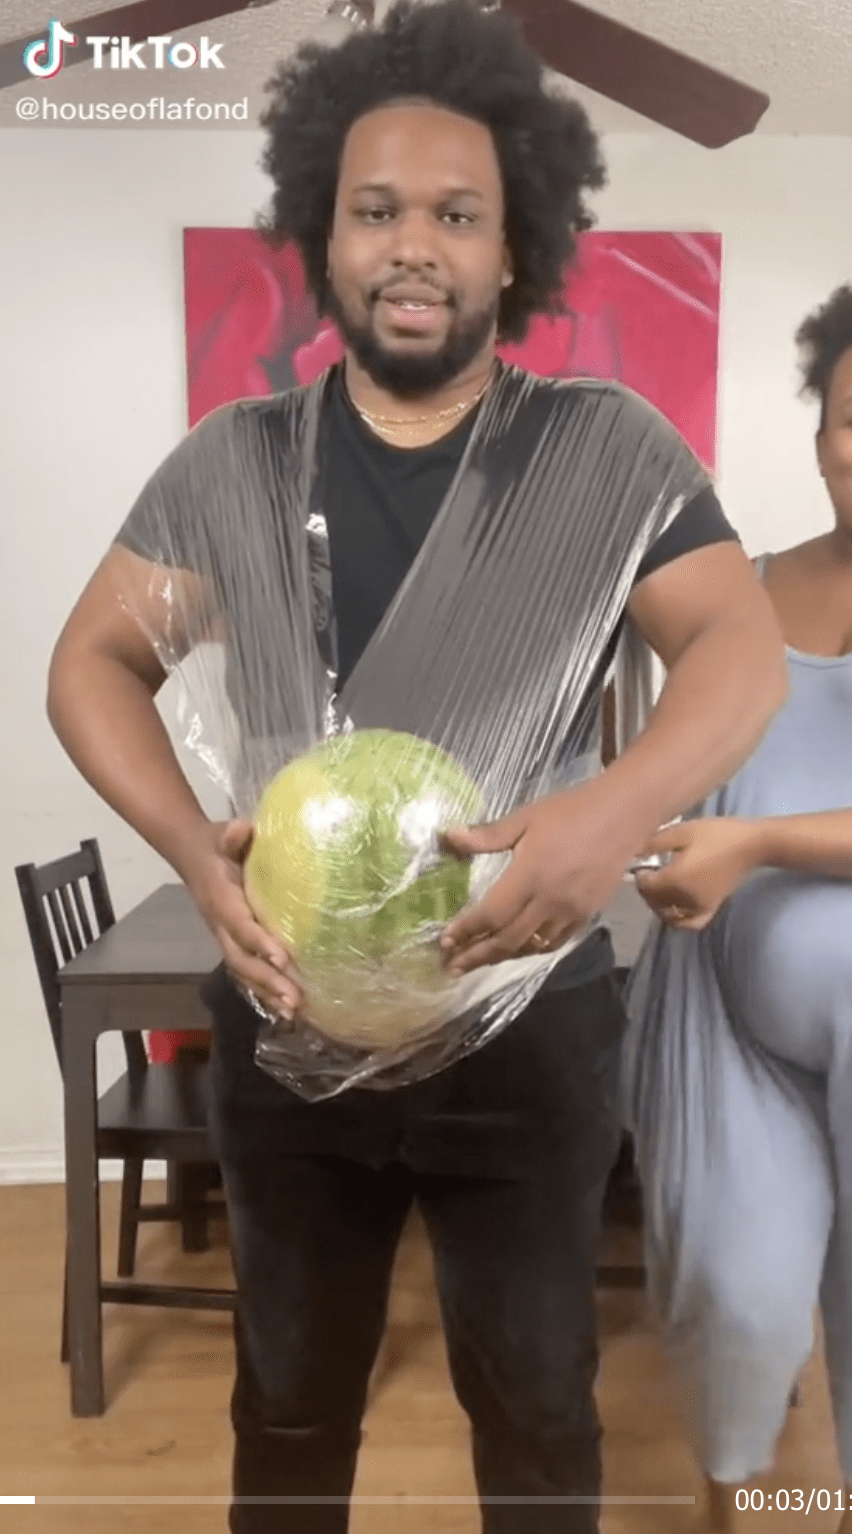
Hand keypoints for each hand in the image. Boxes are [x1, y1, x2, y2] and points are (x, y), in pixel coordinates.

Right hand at [181, 820, 302, 1017]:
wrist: (192, 855)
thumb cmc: (215, 845)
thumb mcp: (222, 834)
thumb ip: (232, 835)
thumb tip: (243, 829)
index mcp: (221, 900)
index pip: (240, 925)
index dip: (260, 942)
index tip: (283, 959)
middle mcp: (220, 926)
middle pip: (242, 960)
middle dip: (268, 981)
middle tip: (295, 999)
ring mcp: (224, 939)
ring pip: (244, 973)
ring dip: (268, 993)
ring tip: (294, 1012)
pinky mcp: (231, 945)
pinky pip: (246, 973)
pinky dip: (265, 992)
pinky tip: (287, 1009)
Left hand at [439, 781, 641, 974]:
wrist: (623, 814)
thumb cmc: (570, 811)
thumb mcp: (525, 817)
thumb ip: (486, 835)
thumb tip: (448, 838)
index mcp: (530, 875)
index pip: (491, 914)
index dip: (466, 930)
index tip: (444, 942)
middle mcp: (549, 901)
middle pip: (508, 940)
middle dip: (477, 956)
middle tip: (453, 967)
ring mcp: (571, 912)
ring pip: (531, 946)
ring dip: (502, 957)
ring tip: (479, 961)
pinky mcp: (587, 915)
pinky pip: (555, 942)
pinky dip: (532, 950)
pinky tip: (518, 950)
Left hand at [633, 817, 763, 929]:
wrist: (750, 845)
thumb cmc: (715, 834)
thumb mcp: (681, 832)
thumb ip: (654, 842)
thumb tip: (630, 849)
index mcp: (674, 880)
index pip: (645, 886)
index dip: (639, 875)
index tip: (641, 863)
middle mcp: (684, 899)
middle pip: (654, 902)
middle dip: (647, 889)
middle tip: (649, 872)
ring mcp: (698, 908)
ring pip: (669, 915)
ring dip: (658, 904)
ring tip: (660, 887)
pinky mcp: (711, 909)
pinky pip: (689, 924)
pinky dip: (678, 920)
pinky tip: (674, 909)